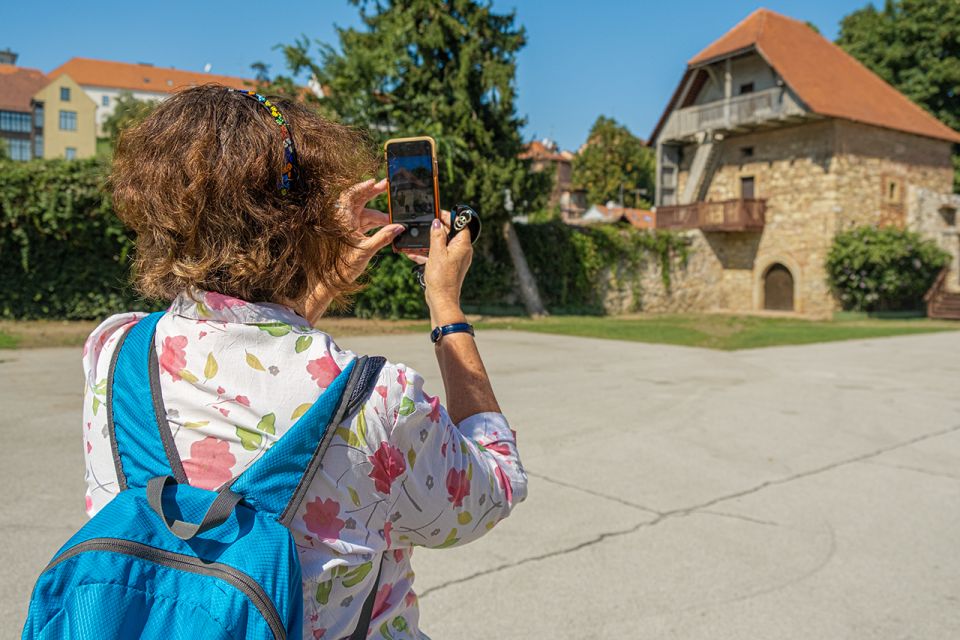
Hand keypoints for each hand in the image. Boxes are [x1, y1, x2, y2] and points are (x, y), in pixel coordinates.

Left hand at [302, 178, 402, 322]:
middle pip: (358, 200)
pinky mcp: (348, 234)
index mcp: (343, 220)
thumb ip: (383, 237)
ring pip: (362, 213)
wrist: (330, 280)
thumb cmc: (342, 266)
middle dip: (372, 193)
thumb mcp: (366, 251)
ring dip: (377, 214)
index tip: (376, 182)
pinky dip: (373, 223)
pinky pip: (362, 223)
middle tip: (386, 187)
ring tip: (392, 219)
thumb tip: (398, 228)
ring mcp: (345, 226)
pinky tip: (385, 226)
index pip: (352, 195)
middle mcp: (343, 220)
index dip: (363, 186)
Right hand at [404, 211, 472, 325]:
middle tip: (425, 225)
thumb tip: (437, 223)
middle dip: (437, 229)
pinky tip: (414, 254)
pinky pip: (439, 255)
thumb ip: (437, 235)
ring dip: (430, 242)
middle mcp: (462, 251)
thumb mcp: (436, 252)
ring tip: (417, 239)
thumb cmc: (442, 277)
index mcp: (463, 245)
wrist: (441, 299)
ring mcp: (455, 260)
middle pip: (451, 233)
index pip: (460, 224)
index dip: (449, 217)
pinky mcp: (448, 267)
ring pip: (443, 245)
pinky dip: (428, 253)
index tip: (437, 213)